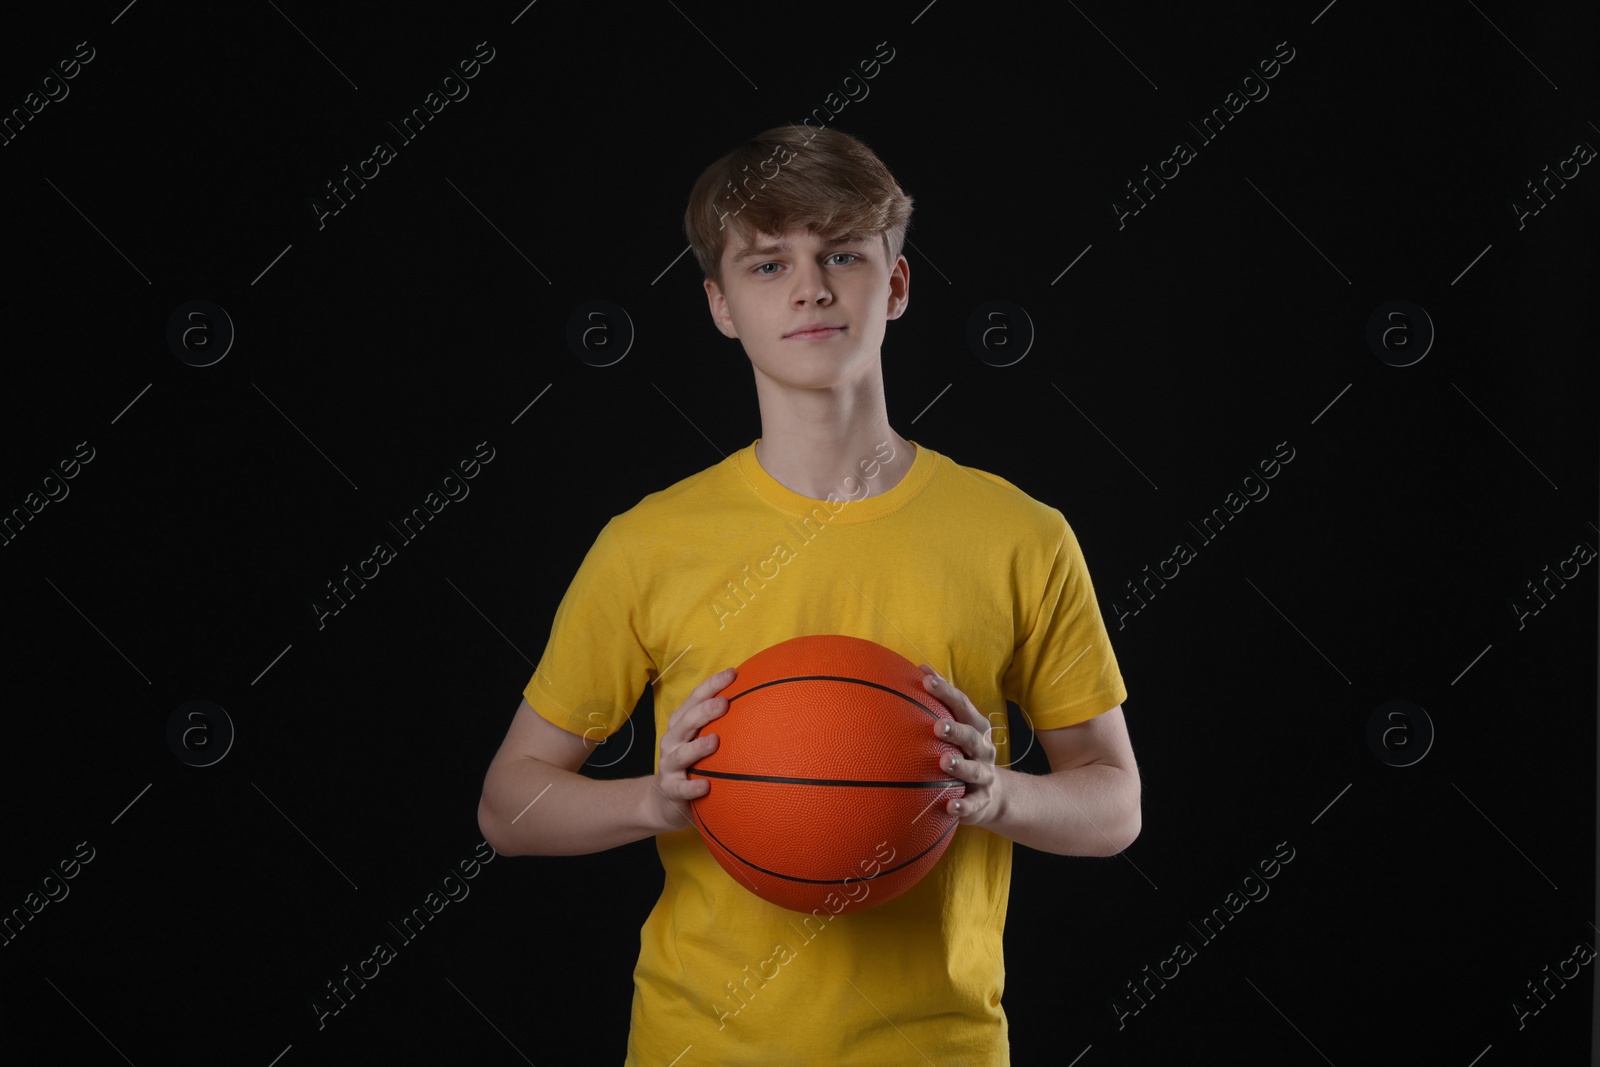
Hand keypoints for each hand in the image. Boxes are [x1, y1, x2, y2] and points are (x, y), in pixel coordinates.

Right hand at [648, 667, 735, 829]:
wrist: (665, 799)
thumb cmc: (693, 762)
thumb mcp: (702, 739)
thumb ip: (723, 723)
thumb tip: (761, 700)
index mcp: (682, 724)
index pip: (695, 698)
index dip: (711, 685)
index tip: (733, 673)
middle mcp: (673, 740)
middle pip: (686, 721)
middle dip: (704, 711)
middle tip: (724, 703)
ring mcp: (669, 764)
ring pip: (681, 754)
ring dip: (697, 747)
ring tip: (715, 741)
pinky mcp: (670, 788)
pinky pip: (681, 788)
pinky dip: (692, 787)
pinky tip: (705, 786)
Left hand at [920, 665, 1004, 826]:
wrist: (993, 794)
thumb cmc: (964, 752)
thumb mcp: (957, 727)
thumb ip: (940, 702)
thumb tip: (919, 668)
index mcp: (975, 727)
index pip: (962, 705)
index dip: (946, 692)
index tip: (927, 680)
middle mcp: (982, 749)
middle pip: (972, 736)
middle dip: (956, 730)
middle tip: (937, 726)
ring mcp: (984, 775)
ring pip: (975, 770)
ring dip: (960, 766)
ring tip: (944, 763)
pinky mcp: (982, 800)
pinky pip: (974, 804)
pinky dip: (964, 806)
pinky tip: (950, 807)